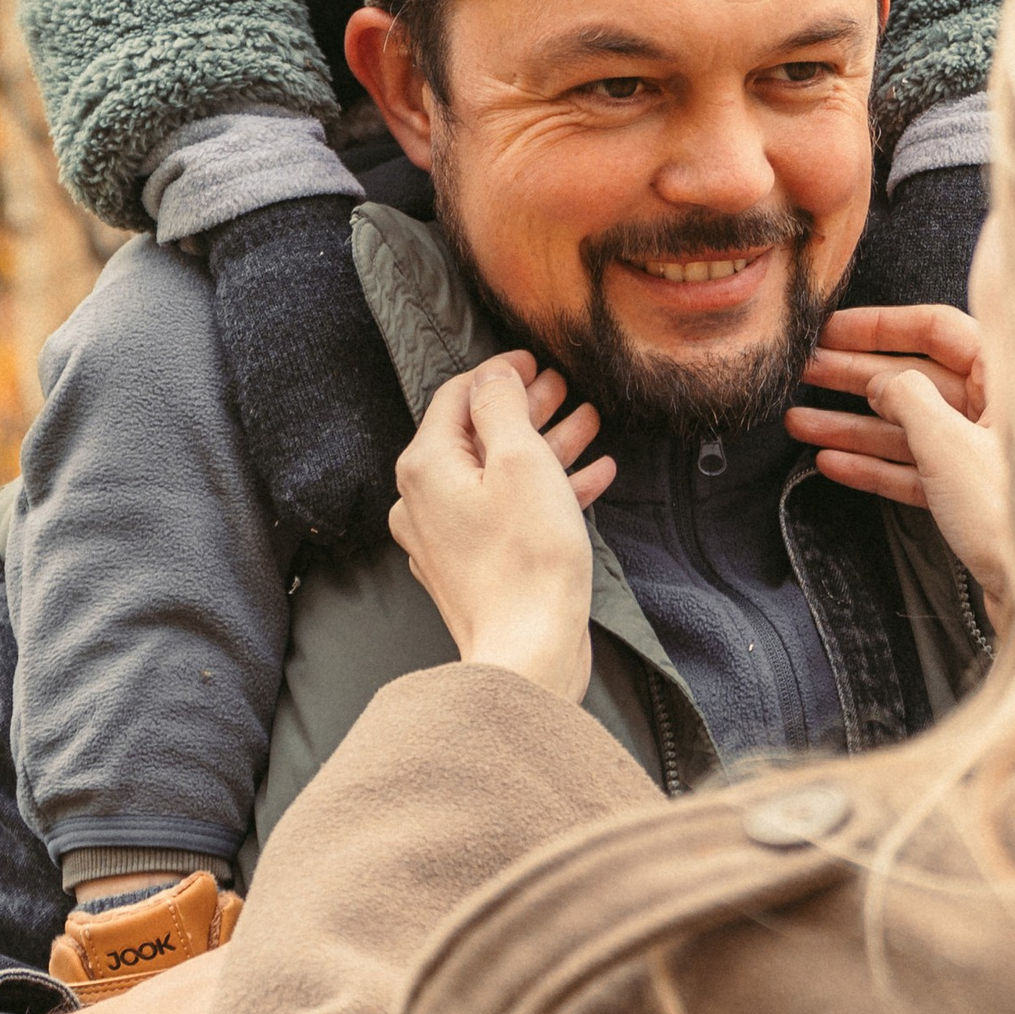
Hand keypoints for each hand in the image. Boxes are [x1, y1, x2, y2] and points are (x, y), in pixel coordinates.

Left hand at [389, 352, 612, 698]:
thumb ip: (503, 406)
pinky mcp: (472, 566)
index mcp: (425, 467)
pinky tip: (591, 477)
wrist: (528, 653)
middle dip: (527, 409)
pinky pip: (505, 512)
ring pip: (496, 474)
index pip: (456, 396)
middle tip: (566, 389)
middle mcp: (422, 500)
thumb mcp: (522, 461)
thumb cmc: (528, 560)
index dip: (499, 373)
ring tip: (589, 426)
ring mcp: (444, 537)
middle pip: (476, 435)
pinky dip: (543, 492)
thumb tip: (494, 375)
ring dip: (544, 447)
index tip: (534, 361)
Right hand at [787, 303, 1012, 625]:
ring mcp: (983, 452)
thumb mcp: (949, 445)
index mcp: (1008, 379)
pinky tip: (831, 462)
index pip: (939, 329)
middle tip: (804, 371)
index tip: (832, 329)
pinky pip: (915, 467)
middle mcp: (998, 409)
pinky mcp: (971, 494)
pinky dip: (874, 465)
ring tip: (798, 422)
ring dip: (852, 423)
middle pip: (918, 376)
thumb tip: (881, 380)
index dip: (880, 326)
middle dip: (856, 375)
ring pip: (909, 425)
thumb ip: (908, 399)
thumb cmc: (1010, 517)